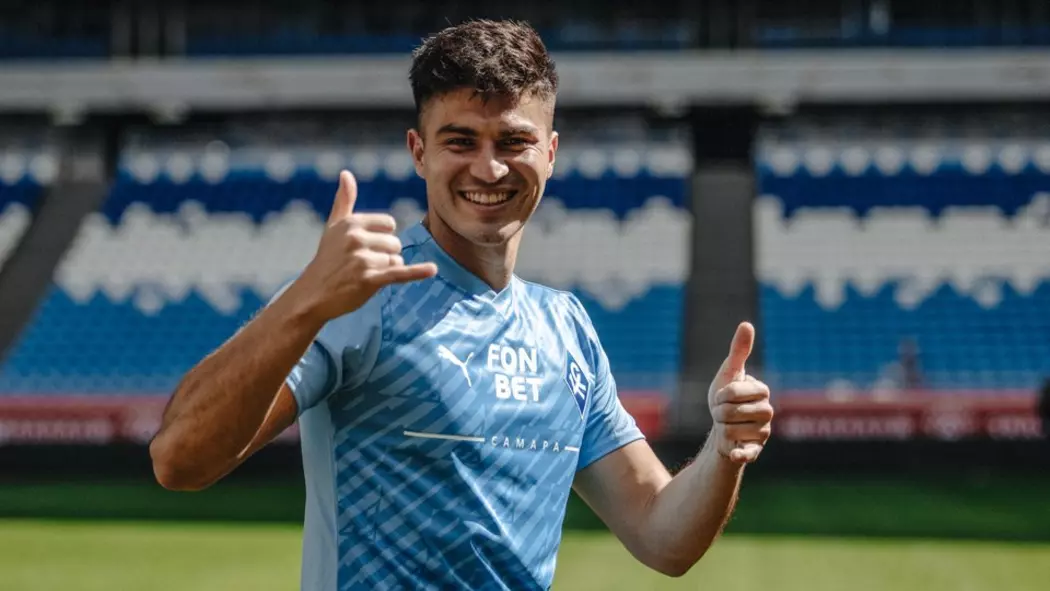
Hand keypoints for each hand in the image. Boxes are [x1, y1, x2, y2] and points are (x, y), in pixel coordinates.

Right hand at [296, 170, 437, 321]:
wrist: (313, 294)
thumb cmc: (327, 260)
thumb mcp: (333, 227)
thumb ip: (344, 200)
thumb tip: (346, 173)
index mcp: (352, 223)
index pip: (389, 224)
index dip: (383, 238)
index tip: (365, 247)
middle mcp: (356, 238)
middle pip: (395, 243)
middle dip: (385, 256)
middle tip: (362, 266)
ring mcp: (362, 259)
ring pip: (396, 261)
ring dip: (385, 271)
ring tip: (363, 276)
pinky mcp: (369, 280)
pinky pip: (399, 273)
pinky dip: (417, 272)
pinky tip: (432, 270)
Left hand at [707, 322, 773, 463]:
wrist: (722, 426)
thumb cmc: (728, 397)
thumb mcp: (730, 372)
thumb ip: (739, 350)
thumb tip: (747, 324)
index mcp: (762, 391)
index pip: (733, 392)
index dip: (721, 394)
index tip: (723, 396)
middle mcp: (768, 412)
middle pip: (731, 412)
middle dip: (719, 412)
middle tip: (724, 413)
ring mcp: (763, 432)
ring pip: (730, 430)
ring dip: (721, 428)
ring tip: (727, 425)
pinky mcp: (755, 450)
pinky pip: (749, 453)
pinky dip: (741, 454)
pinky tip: (734, 453)